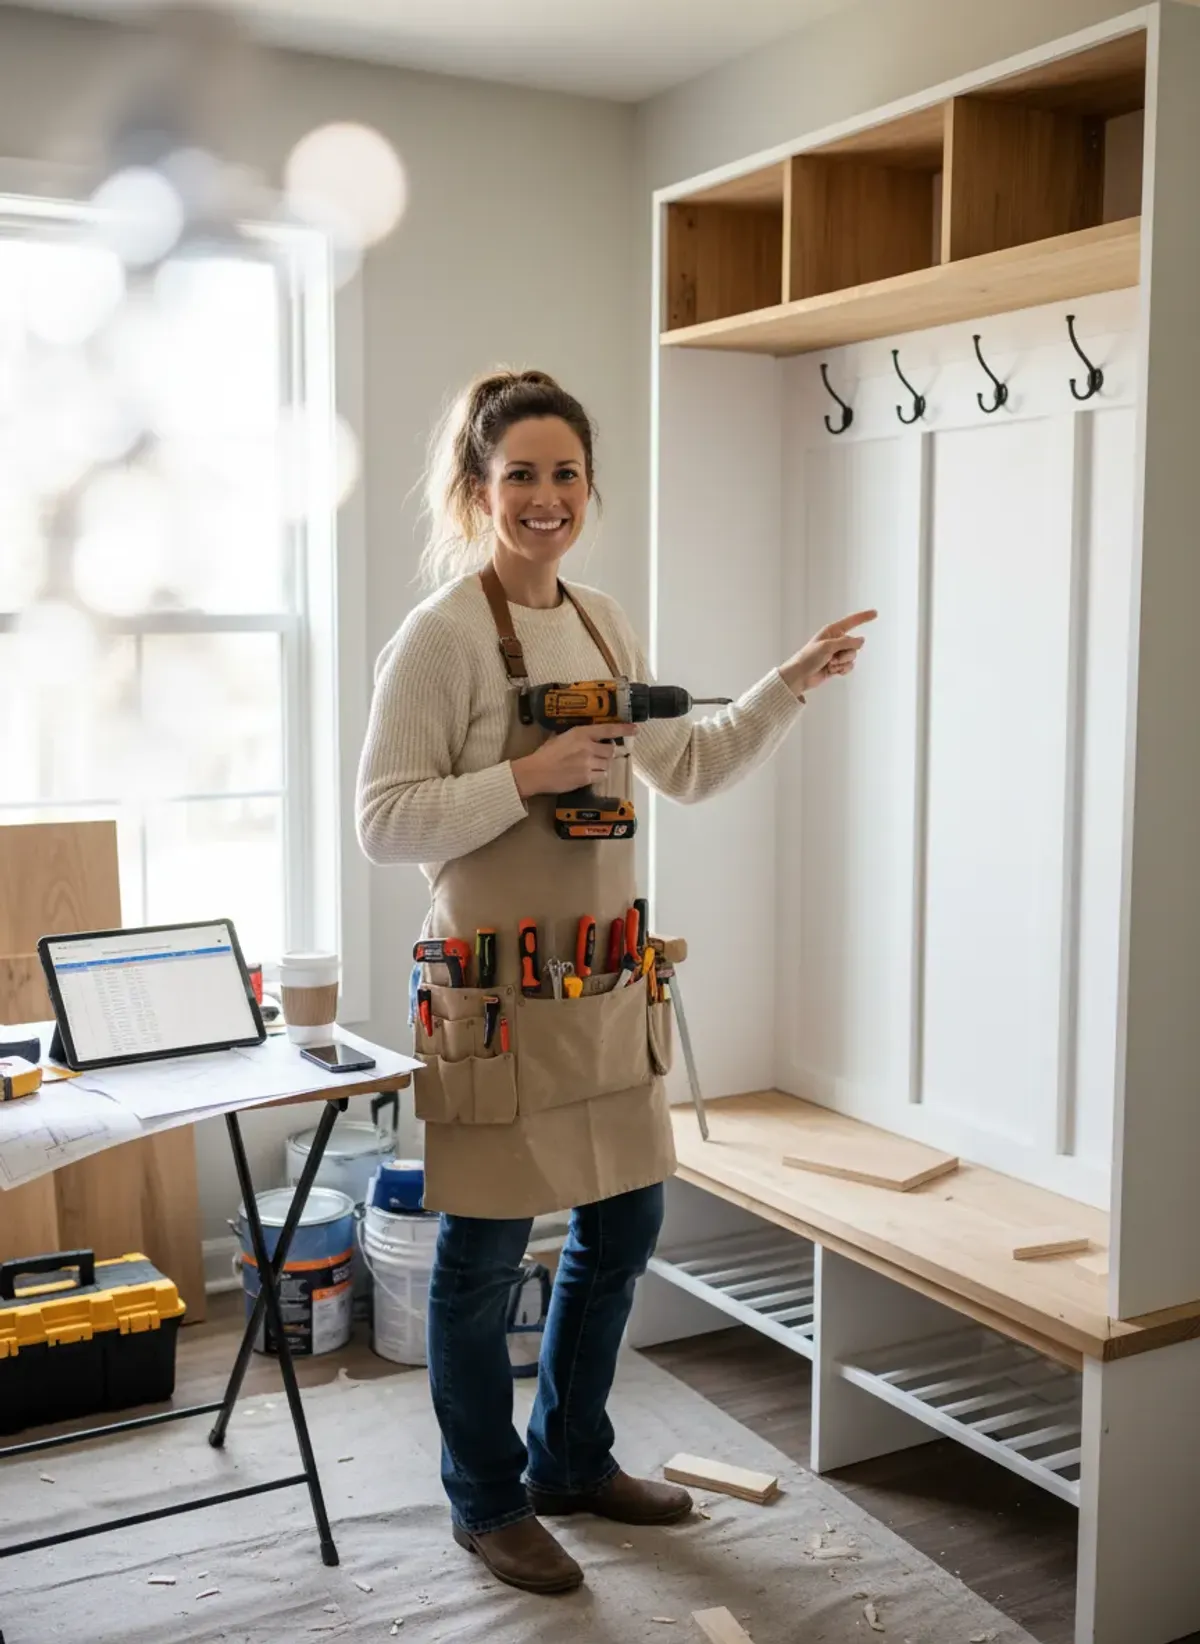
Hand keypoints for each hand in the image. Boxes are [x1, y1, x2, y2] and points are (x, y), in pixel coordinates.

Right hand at [511, 723, 636, 798]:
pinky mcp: (586, 777)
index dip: (624, 729)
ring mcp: (588, 763)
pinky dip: (598, 776)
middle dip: (608, 753)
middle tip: (600, 756)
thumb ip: (576, 736)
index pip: (608, 729)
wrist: (536, 772)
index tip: (635, 729)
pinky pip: (601, 776)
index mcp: (580, 733)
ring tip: (589, 766)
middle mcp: (587, 746)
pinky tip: (587, 775)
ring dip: (602, 765)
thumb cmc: (545, 754)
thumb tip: (587, 735)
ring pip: (607, 764)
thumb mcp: (560, 737)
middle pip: (611, 750)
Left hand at [779, 610, 876, 696]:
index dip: (863, 617)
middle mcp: (836, 641)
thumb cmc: (808, 658)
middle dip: (846, 653)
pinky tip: (831, 671)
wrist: (800, 676)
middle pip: (855, 645)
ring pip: (852, 657)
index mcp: (832, 631)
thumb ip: (846, 642)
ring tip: (829, 665)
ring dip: (842, 663)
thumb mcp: (827, 646)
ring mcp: (836, 653)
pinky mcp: (836, 665)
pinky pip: (849, 666)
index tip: (875, 613)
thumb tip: (862, 640)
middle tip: (832, 658)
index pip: (852, 622)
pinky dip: (842, 670)